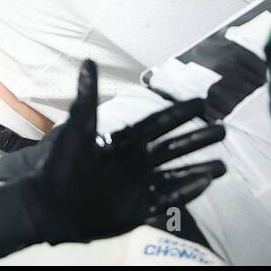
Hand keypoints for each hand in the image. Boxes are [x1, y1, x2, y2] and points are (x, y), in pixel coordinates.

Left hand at [0, 61, 225, 256]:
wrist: (46, 206)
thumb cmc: (58, 166)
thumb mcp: (75, 130)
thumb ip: (87, 98)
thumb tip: (88, 62)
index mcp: (125, 141)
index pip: (159, 123)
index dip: (180, 113)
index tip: (202, 102)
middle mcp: (136, 161)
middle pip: (174, 147)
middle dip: (199, 140)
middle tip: (224, 130)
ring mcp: (139, 185)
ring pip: (177, 174)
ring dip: (200, 169)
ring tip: (224, 166)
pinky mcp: (138, 208)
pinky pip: (168, 199)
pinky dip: (187, 193)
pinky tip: (204, 185)